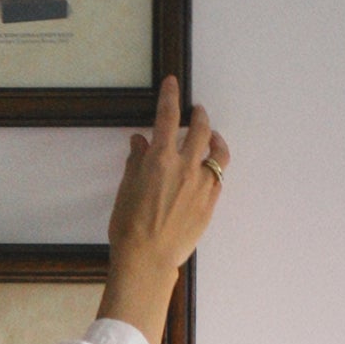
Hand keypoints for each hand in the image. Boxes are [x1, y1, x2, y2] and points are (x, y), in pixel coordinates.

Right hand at [99, 75, 229, 343]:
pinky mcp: (211, 203)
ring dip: (214, 140)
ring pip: (218, 153)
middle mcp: (185, 167)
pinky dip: (214, 167)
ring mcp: (202, 185)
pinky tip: (209, 168)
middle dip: (199, 116)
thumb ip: (136, 162)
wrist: (147, 260)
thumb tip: (140, 143)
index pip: (167, 118)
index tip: (173, 83)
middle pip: (201, 130)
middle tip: (196, 112)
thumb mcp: (125, 190)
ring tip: (211, 137)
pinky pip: (219, 177)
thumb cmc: (129, 227)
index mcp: (160, 160)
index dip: (170, 97)